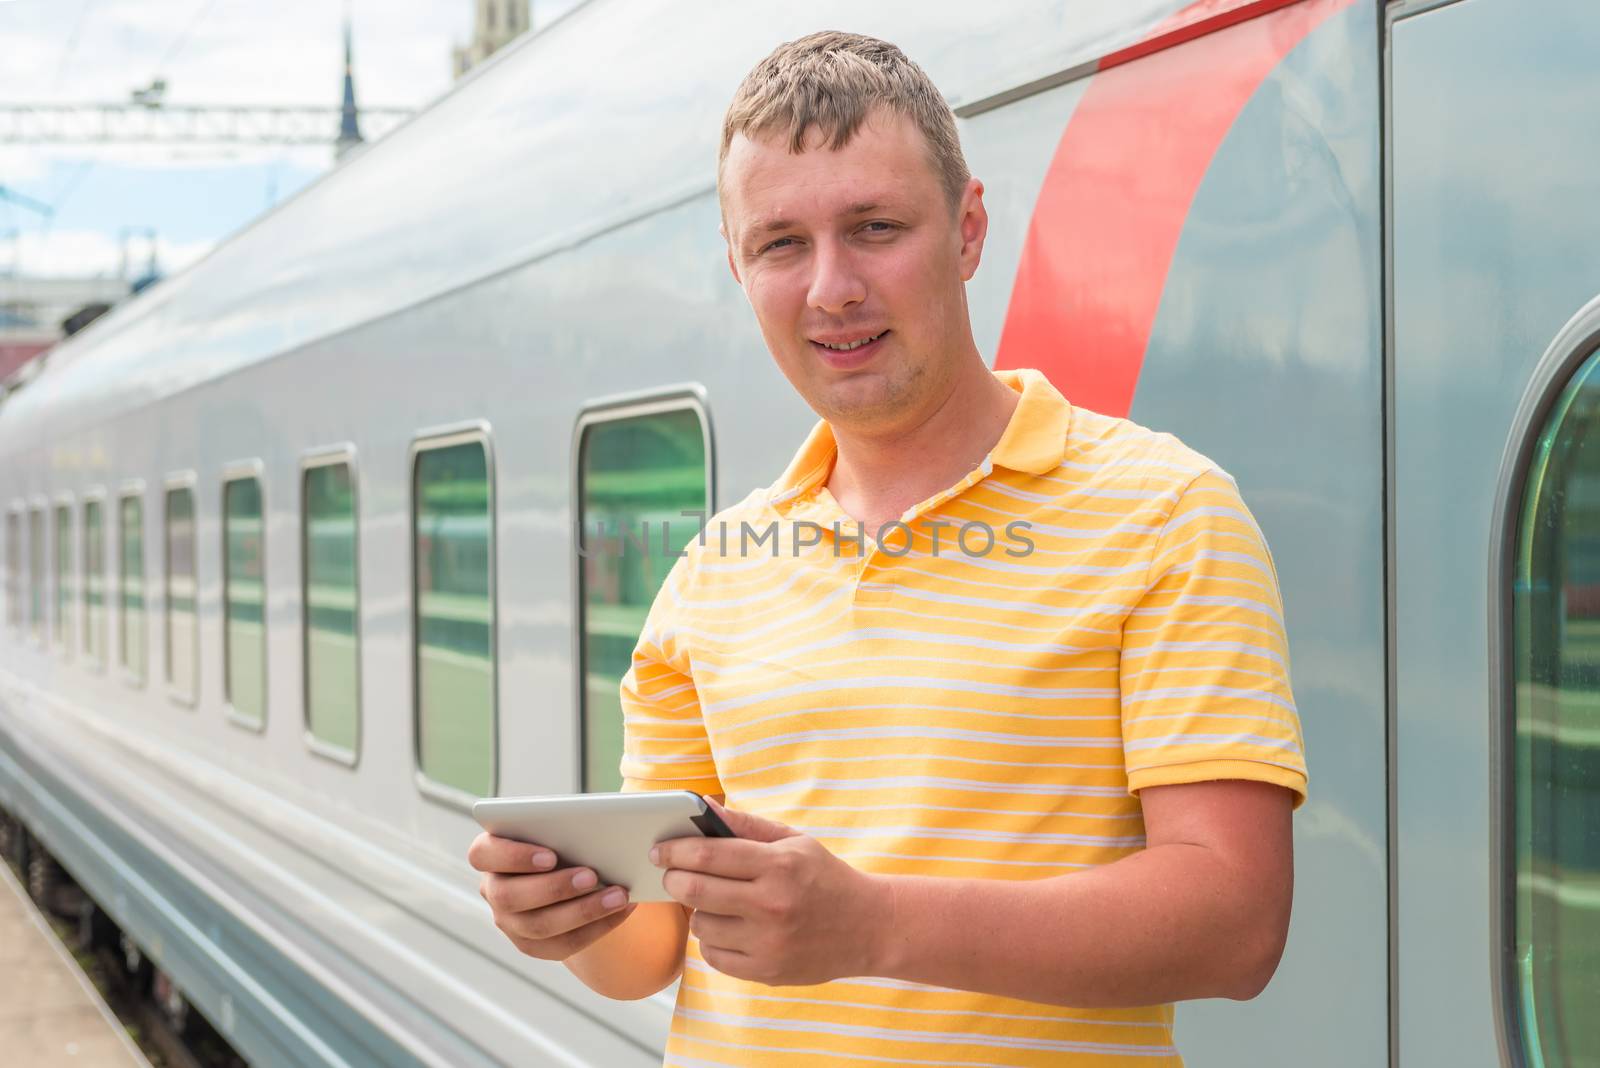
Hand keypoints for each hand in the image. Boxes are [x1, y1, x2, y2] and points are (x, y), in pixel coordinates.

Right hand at [467, 832, 636, 959]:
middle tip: (592, 876)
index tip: (550, 856)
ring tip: (618, 895)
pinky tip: (623, 909)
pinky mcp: (533, 945)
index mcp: (489, 853)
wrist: (569, 873)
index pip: (482, 854)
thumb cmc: (562, 838)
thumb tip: (600, 825)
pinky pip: (563, 944)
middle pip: (510, 896)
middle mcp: (493, 890)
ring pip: (538, 926)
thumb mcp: (558, 825)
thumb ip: (564, 824)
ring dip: (583, 911)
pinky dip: (598, 927)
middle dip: (555, 888)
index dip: (513, 856)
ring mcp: (509, 922)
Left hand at [650, 798, 891, 985]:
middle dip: (674, 879)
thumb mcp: (793, 841)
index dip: (675, 851)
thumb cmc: (825, 878)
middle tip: (670, 874)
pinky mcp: (766, 971)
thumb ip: (746, 825)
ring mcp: (768, 942)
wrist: (868, 927)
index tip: (659, 850)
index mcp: (778, 865)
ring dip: (697, 911)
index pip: (709, 855)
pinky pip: (714, 957)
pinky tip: (727, 927)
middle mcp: (771, 905)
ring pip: (702, 926)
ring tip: (713, 902)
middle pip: (696, 891)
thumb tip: (703, 807)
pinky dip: (712, 941)